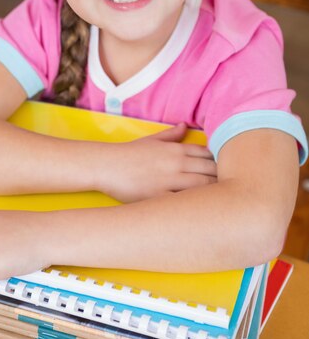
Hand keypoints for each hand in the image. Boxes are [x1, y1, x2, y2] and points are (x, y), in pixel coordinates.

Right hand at [100, 123, 216, 202]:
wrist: (107, 165)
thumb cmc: (128, 154)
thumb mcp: (151, 140)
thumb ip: (171, 135)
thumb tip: (185, 125)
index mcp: (177, 149)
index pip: (209, 155)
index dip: (221, 164)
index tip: (226, 173)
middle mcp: (177, 162)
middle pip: (211, 170)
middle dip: (224, 180)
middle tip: (231, 191)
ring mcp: (169, 179)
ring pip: (204, 185)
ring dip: (215, 193)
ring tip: (224, 204)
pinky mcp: (160, 196)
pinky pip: (184, 202)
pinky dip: (196, 206)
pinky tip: (204, 212)